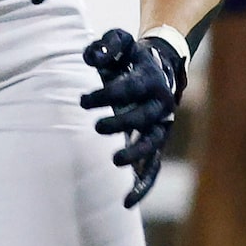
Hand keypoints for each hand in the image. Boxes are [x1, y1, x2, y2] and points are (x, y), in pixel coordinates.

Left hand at [80, 28, 185, 208]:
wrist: (162, 66)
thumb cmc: (131, 56)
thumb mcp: (119, 42)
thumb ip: (105, 46)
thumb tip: (90, 59)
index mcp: (151, 79)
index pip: (129, 89)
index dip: (106, 95)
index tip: (83, 100)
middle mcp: (161, 105)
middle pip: (143, 118)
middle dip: (120, 123)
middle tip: (96, 126)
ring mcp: (160, 127)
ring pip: (152, 145)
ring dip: (135, 154)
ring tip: (115, 160)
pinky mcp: (156, 144)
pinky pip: (153, 168)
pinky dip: (143, 186)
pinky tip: (126, 202)